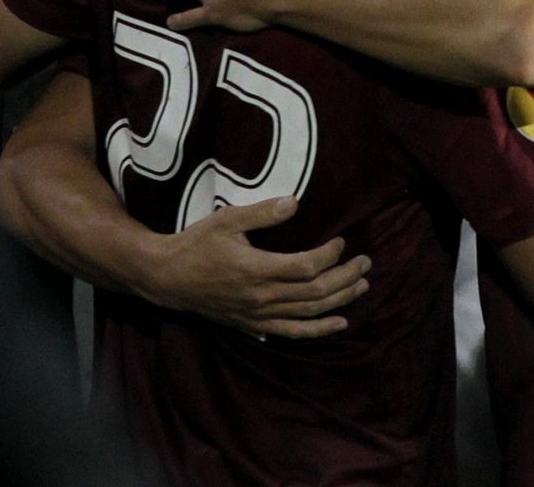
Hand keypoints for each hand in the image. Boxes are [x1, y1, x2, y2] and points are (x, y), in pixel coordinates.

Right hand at [139, 196, 369, 339]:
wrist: (167, 278)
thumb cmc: (196, 244)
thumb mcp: (226, 220)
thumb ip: (262, 213)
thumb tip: (294, 202)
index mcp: (257, 269)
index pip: (307, 267)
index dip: (330, 255)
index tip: (341, 240)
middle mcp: (262, 296)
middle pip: (316, 292)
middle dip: (346, 277)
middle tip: (366, 262)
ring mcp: (258, 313)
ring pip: (309, 312)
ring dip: (340, 300)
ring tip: (363, 285)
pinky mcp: (254, 323)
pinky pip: (292, 332)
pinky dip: (318, 330)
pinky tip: (341, 323)